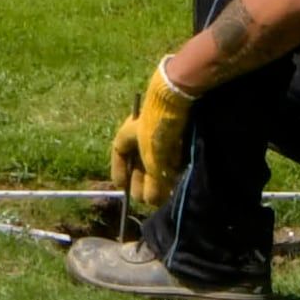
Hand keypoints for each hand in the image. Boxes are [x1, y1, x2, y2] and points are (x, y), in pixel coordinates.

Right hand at [108, 71, 195, 211]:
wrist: (180, 100)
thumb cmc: (157, 129)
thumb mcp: (152, 160)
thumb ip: (152, 182)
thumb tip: (151, 200)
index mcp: (129, 133)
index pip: (120, 154)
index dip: (119, 171)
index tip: (122, 187)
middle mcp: (144, 134)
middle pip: (140, 161)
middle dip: (142, 182)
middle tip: (146, 199)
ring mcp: (162, 134)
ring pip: (157, 161)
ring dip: (158, 179)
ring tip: (164, 195)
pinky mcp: (180, 136)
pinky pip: (172, 157)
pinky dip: (172, 171)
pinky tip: (175, 182)